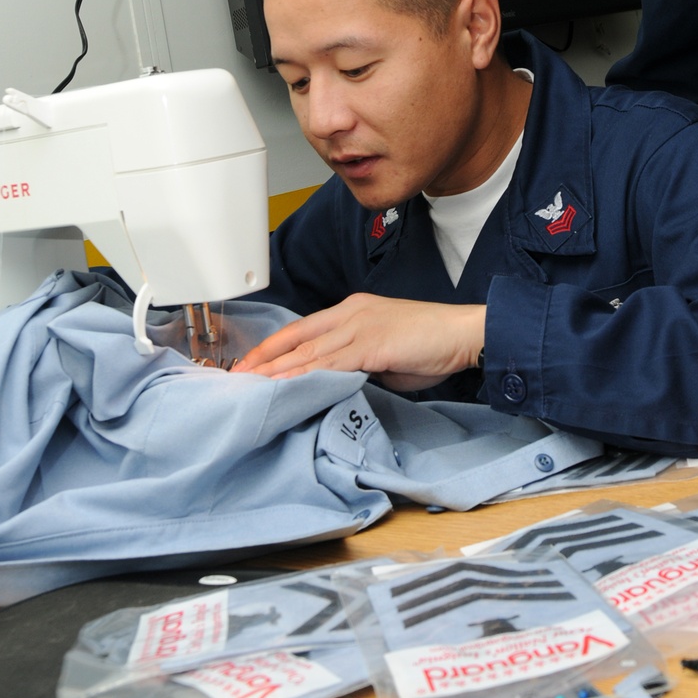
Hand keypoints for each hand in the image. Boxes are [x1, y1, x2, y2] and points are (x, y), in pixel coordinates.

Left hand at [236, 294, 485, 392]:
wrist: (462, 333)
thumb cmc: (431, 343)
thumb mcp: (386, 353)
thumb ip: (359, 363)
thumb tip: (340, 382)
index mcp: (353, 310)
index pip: (302, 329)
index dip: (273, 347)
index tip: (250, 364)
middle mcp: (351, 313)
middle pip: (297, 339)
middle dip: (264, 360)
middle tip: (235, 377)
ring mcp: (360, 326)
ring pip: (308, 351)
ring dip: (276, 371)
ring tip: (250, 386)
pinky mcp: (371, 344)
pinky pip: (330, 363)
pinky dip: (305, 376)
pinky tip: (286, 387)